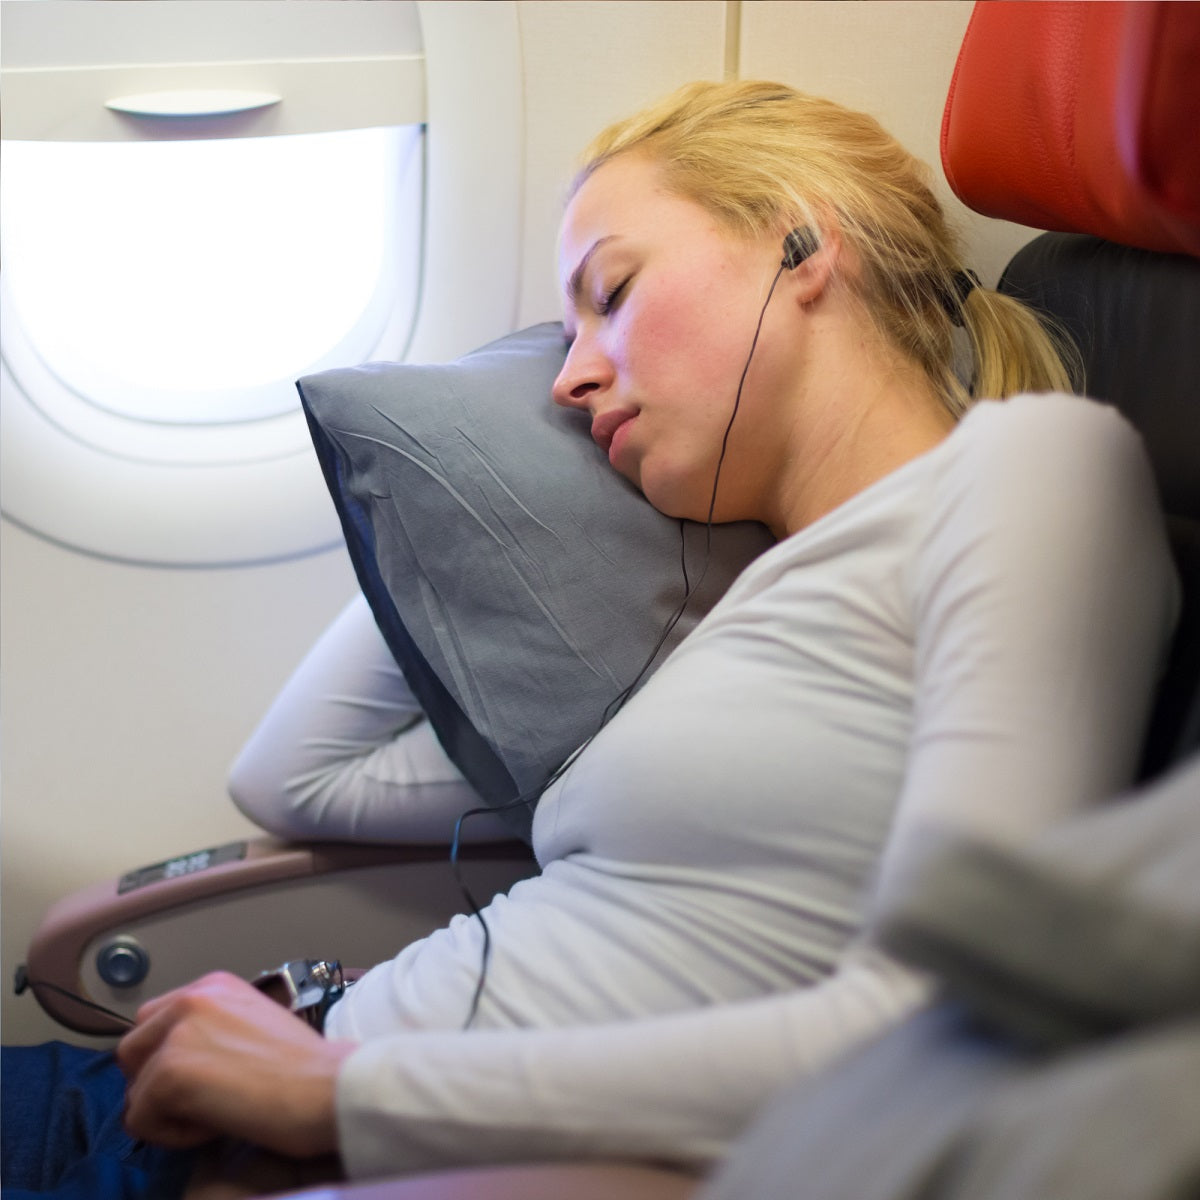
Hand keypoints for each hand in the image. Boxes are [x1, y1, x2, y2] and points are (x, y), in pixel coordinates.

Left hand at [116, 971, 357, 1155]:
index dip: (168, 1057)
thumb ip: (211, 1030)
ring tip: (214, 1112)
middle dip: (155, 1082)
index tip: (204, 1078)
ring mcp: (177, 1035)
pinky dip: (173, 1135)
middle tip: (201, 1100)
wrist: (328, 1087)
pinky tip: (215, 1125)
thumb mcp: (253, 1025)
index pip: (154, 1020)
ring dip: (166, 1112)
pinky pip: (141, 1121)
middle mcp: (191, 999)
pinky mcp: (169, 1073)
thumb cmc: (305, 1068)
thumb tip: (180, 1064)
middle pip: (132, 1049)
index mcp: (214, 986)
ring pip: (134, 1089)